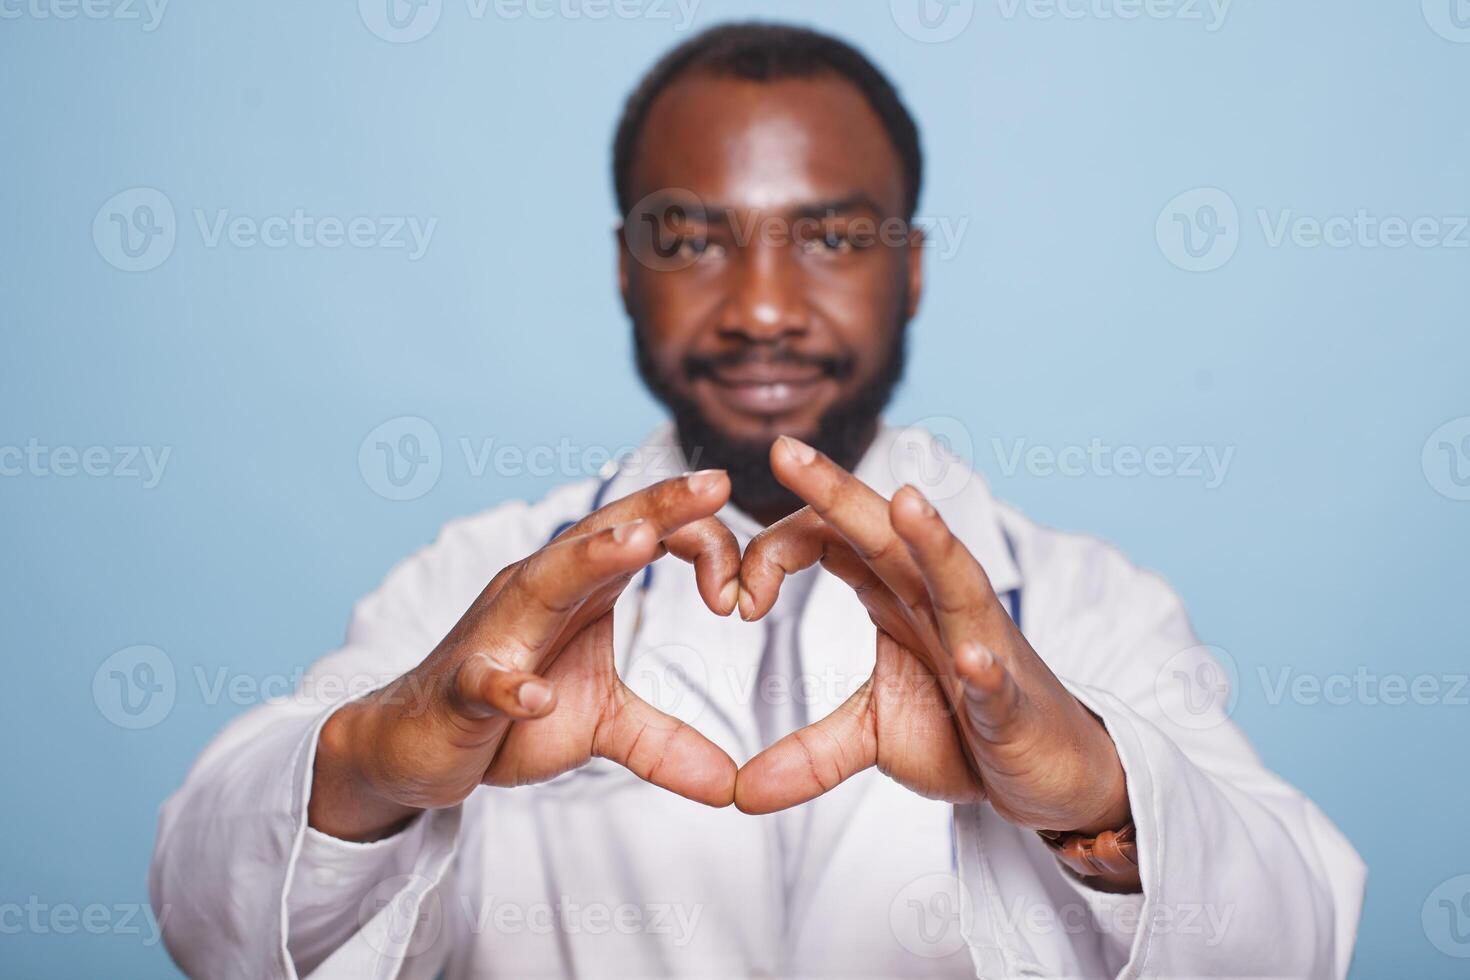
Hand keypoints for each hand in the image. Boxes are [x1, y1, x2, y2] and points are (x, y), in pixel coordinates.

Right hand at [310, 471, 742, 841]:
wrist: (412, 746)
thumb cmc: (507, 716)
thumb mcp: (601, 725)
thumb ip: (666, 742)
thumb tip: (731, 785)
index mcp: (577, 589)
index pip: (644, 536)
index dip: (702, 546)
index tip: (750, 590)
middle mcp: (536, 593)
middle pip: (601, 536)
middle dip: (657, 508)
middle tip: (715, 484)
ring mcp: (495, 636)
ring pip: (542, 583)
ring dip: (589, 560)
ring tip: (638, 542)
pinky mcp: (460, 689)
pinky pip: (483, 680)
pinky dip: (508, 685)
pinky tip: (532, 695)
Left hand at [734, 437, 1130, 840]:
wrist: (1048, 774)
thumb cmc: (966, 733)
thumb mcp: (874, 739)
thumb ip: (809, 754)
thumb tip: (739, 793)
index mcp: (898, 596)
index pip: (832, 540)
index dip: (774, 552)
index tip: (731, 598)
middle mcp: (939, 604)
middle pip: (885, 535)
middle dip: (837, 491)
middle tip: (786, 450)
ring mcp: (982, 646)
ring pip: (958, 581)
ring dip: (934, 543)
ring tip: (907, 505)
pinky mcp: (1012, 702)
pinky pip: (997, 679)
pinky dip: (984, 668)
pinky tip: (970, 658)